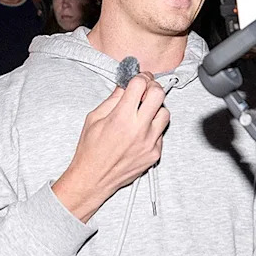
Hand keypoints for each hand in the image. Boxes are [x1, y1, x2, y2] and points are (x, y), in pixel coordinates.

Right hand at [52, 73, 168, 221]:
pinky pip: (161, 132)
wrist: (94, 178)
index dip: (139, 77)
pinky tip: (140, 131)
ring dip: (156, 108)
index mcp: (121, 117)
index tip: (138, 78)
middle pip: (159, 94)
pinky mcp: (155, 153)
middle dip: (152, 87)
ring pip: (165, 113)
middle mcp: (139, 129)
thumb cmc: (90, 150)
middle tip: (145, 89)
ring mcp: (150, 142)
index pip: (140, 84)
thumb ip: (113, 99)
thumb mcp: (94, 118)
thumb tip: (125, 84)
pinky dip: (153, 127)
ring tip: (143, 111)